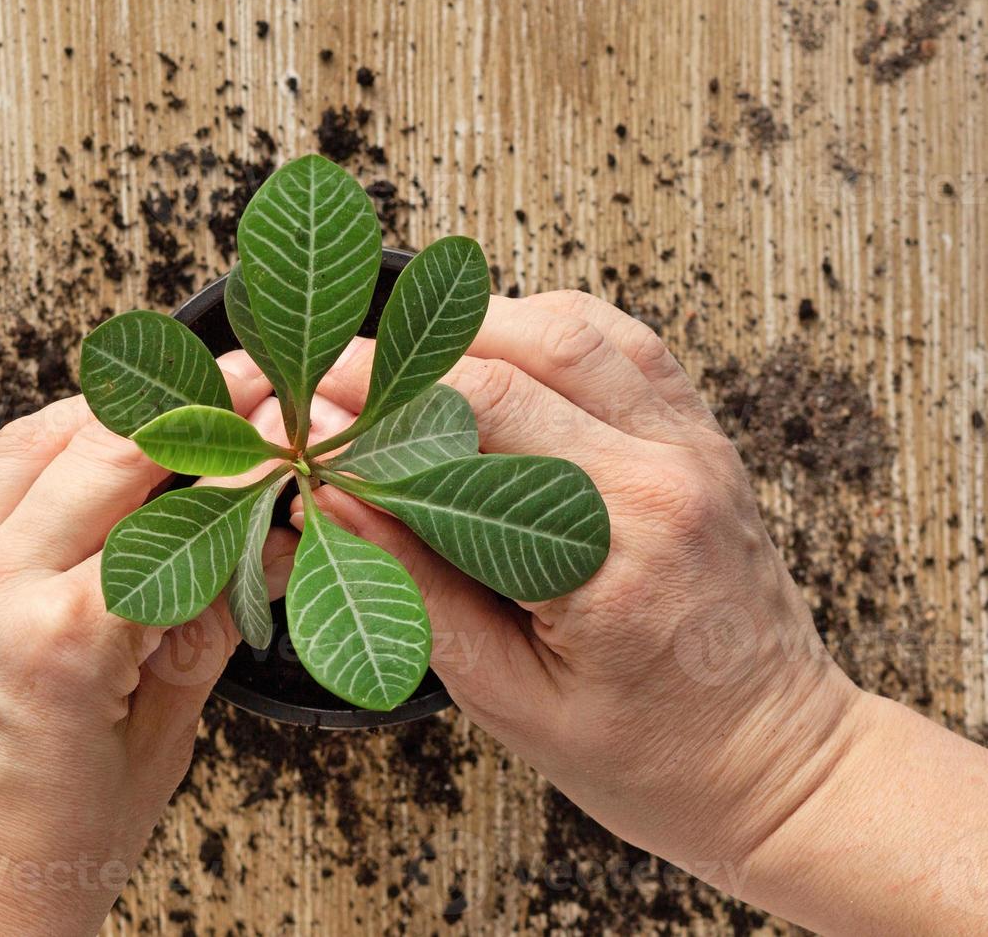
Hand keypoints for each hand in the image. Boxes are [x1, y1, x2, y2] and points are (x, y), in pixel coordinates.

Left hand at [0, 354, 294, 936]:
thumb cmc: (43, 872)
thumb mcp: (159, 746)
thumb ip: (210, 626)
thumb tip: (268, 547)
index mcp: (58, 645)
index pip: (175, 515)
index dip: (246, 466)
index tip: (289, 439)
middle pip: (98, 449)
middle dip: (186, 402)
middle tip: (247, 378)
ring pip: (25, 446)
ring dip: (106, 411)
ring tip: (174, 400)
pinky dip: (46, 454)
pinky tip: (93, 457)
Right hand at [312, 292, 865, 898]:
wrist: (778, 767)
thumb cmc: (650, 756)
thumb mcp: (506, 694)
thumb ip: (416, 584)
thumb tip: (334, 493)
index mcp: (615, 545)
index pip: (475, 419)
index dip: (377, 400)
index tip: (313, 410)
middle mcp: (666, 472)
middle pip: (520, 351)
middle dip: (410, 355)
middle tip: (338, 381)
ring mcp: (694, 445)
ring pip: (572, 325)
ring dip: (476, 330)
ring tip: (405, 366)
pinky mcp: (702, 439)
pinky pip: (622, 342)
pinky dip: (545, 333)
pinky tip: (495, 360)